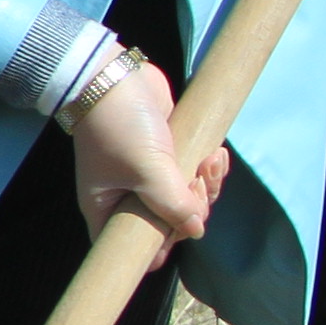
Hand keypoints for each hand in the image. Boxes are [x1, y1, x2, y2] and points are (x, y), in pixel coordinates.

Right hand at [65, 59, 225, 242]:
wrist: (112, 76)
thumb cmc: (119, 128)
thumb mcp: (146, 170)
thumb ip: (173, 205)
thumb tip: (196, 230)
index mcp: (109, 209)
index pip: (135, 248)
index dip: (162, 245)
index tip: (179, 225)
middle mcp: (128, 197)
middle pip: (171, 224)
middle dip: (194, 208)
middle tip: (196, 182)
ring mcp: (150, 176)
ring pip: (188, 199)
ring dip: (207, 185)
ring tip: (210, 161)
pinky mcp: (168, 155)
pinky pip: (194, 174)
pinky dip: (209, 168)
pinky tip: (216, 154)